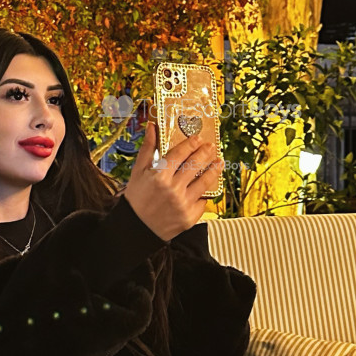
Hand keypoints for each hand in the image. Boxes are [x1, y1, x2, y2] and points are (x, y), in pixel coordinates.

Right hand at [123, 121, 222, 240]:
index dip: (191, 144)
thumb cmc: (136, 199)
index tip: (198, 138)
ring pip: (204, 182)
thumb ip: (148, 148)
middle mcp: (173, 189)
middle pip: (195, 165)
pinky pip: (203, 201)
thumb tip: (152, 127)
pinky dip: (205, 193)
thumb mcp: (138, 171)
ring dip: (214, 170)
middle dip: (206, 153)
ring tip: (219, 162)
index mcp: (159, 176)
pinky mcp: (189, 217)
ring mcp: (183, 204)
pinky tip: (207, 186)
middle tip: (212, 147)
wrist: (137, 228)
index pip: (180, 154)